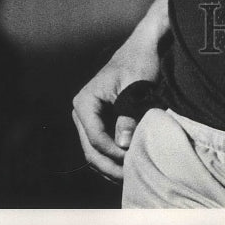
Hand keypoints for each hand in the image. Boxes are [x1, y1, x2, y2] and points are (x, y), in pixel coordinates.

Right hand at [72, 33, 160, 181]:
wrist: (143, 48)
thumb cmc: (140, 62)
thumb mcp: (136, 87)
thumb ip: (128, 114)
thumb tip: (122, 143)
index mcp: (85, 101)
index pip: (95, 137)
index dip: (113, 152)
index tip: (133, 158)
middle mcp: (81, 110)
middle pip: (90, 149)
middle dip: (109, 165)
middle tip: (130, 177)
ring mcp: (87, 117)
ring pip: (93, 151)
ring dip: (109, 165)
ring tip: (129, 176)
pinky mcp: (98, 120)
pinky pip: (100, 145)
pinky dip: (111, 158)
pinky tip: (125, 166)